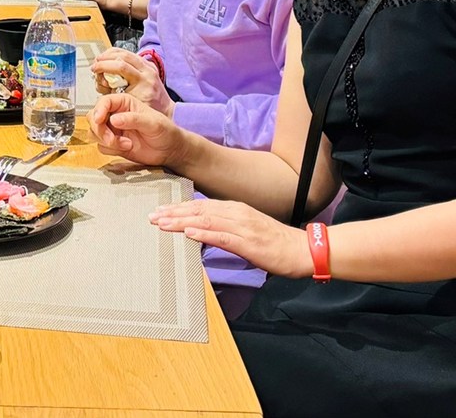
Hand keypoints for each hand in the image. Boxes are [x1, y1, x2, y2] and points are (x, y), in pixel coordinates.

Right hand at [88, 92, 182, 166]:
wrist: (169, 150)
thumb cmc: (165, 131)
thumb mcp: (152, 122)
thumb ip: (133, 119)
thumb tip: (114, 119)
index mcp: (125, 103)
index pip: (104, 102)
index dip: (98, 110)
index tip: (99, 120)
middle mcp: (116, 114)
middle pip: (93, 117)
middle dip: (99, 129)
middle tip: (110, 139)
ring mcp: (113, 130)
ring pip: (94, 132)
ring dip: (105, 141)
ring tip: (123, 144)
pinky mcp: (113, 144)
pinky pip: (101, 146)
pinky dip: (110, 149)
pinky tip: (126, 148)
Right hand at [91, 48, 170, 113]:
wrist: (165, 110)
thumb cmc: (149, 111)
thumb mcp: (128, 107)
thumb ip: (114, 96)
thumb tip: (101, 82)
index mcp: (143, 82)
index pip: (121, 66)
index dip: (104, 66)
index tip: (95, 69)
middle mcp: (147, 71)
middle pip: (122, 56)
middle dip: (105, 58)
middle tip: (96, 64)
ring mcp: (149, 66)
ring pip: (126, 52)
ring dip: (110, 54)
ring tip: (100, 60)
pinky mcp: (148, 64)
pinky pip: (130, 54)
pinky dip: (117, 54)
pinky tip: (110, 59)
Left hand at [148, 199, 311, 278]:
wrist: (303, 249)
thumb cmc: (275, 243)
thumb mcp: (247, 231)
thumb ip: (225, 230)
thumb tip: (202, 233)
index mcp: (235, 209)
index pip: (201, 206)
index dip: (179, 208)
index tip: (160, 211)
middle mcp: (236, 213)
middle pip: (198, 210)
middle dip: (173, 213)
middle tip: (152, 216)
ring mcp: (242, 227)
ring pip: (206, 220)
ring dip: (181, 222)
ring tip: (162, 223)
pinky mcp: (248, 242)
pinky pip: (222, 236)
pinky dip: (203, 234)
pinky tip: (189, 234)